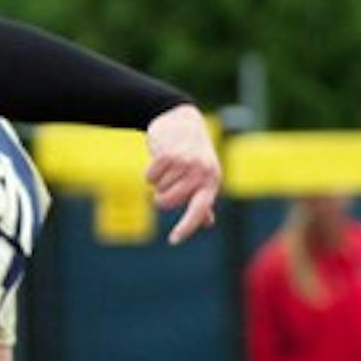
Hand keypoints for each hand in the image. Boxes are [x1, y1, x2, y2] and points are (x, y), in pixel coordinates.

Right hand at [144, 105, 220, 244]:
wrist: (182, 120)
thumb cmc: (194, 154)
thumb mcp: (203, 175)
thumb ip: (203, 200)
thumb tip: (207, 222)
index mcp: (211, 182)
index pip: (198, 211)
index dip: (186, 227)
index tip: (173, 240)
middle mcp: (201, 173)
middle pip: (168, 202)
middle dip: (161, 197)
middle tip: (166, 184)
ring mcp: (185, 162)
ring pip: (157, 189)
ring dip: (157, 181)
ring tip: (168, 165)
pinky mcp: (168, 154)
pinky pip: (149, 176)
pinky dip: (150, 172)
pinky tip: (159, 158)